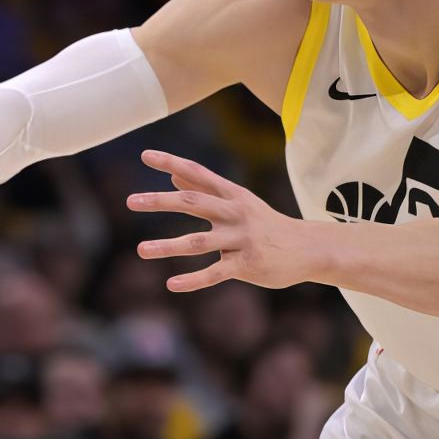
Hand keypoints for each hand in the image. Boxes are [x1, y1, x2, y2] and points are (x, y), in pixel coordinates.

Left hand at [127, 150, 311, 291]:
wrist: (308, 249)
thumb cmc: (266, 223)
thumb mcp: (238, 201)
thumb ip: (204, 188)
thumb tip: (172, 174)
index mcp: (232, 195)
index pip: (198, 173)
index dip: (171, 162)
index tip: (145, 155)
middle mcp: (235, 212)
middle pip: (193, 202)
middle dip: (160, 201)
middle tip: (130, 201)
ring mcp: (242, 239)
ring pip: (199, 241)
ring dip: (167, 246)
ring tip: (141, 250)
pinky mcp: (247, 264)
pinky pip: (215, 273)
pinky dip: (193, 280)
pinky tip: (171, 284)